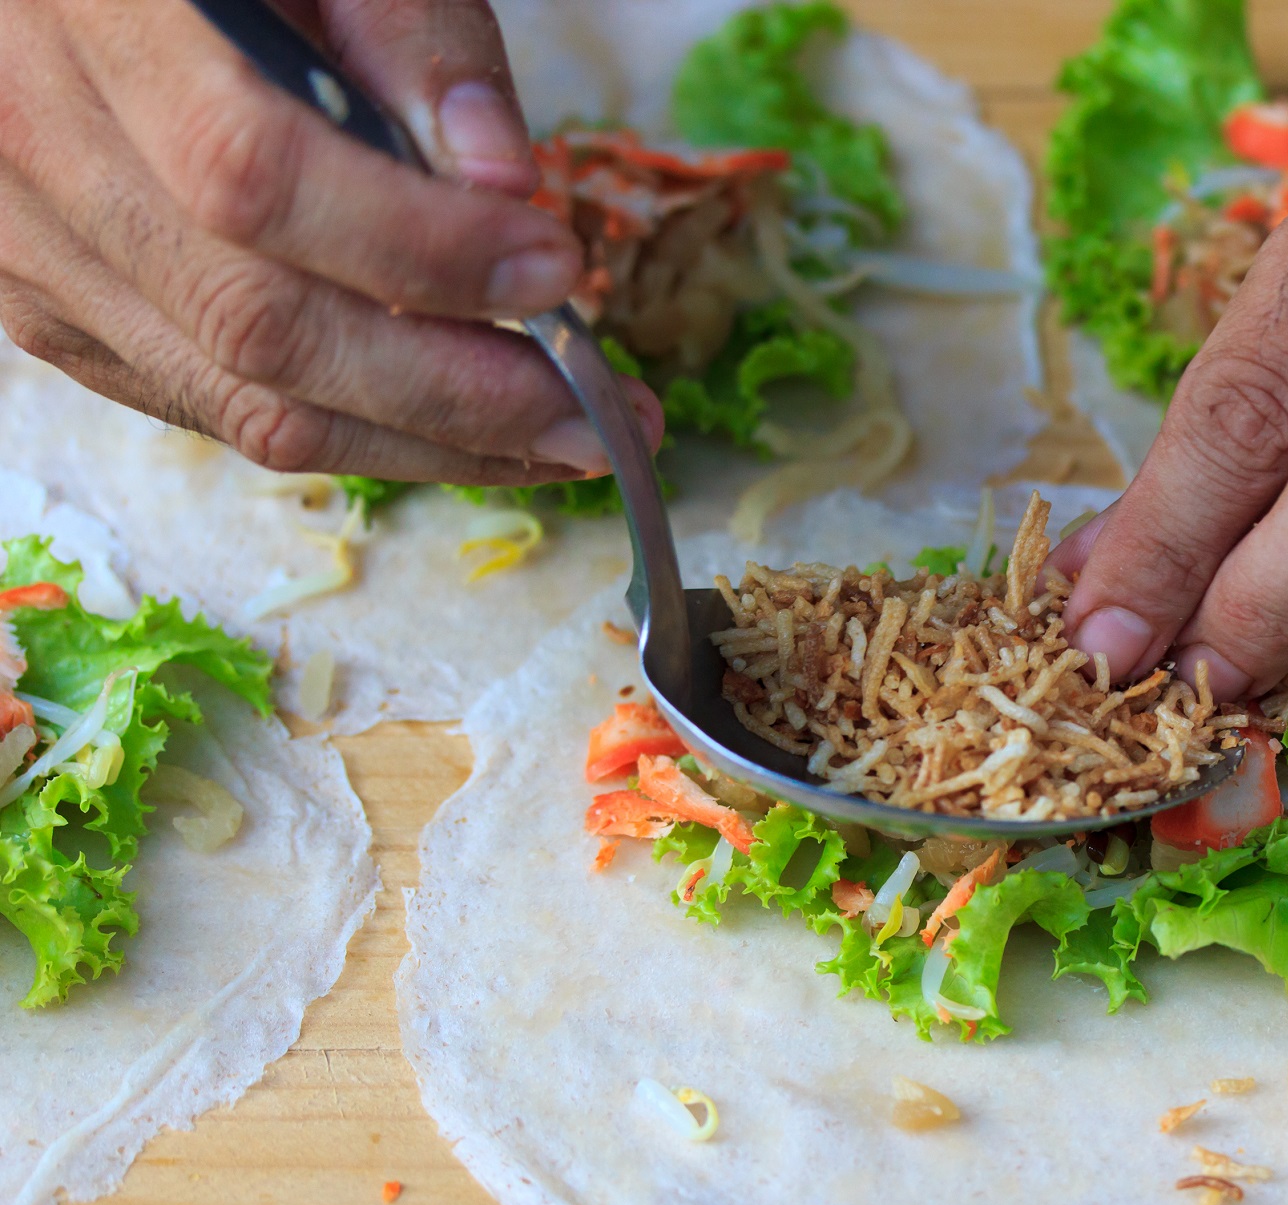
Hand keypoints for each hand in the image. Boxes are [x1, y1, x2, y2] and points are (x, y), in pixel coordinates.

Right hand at [0, 0, 661, 483]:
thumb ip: (412, 32)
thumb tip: (503, 181)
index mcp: (99, 20)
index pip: (255, 174)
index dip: (419, 246)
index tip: (555, 268)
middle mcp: (42, 149)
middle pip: (260, 325)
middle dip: (456, 392)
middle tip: (598, 415)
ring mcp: (36, 252)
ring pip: (246, 404)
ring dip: (428, 445)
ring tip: (560, 442)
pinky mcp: (52, 318)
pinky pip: (220, 414)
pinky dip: (359, 436)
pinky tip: (463, 430)